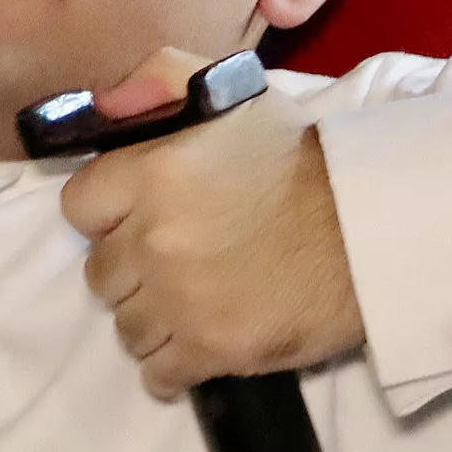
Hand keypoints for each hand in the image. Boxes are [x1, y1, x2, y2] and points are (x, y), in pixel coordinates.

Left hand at [57, 47, 362, 396]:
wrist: (372, 226)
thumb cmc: (303, 157)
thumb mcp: (233, 94)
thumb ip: (159, 79)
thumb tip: (103, 105)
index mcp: (151, 170)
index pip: (79, 208)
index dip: (108, 215)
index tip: (138, 218)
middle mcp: (154, 237)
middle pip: (100, 274)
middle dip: (132, 270)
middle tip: (174, 263)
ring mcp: (180, 299)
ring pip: (126, 327)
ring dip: (152, 320)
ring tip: (190, 306)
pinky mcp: (212, 348)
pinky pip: (157, 373)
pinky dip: (170, 368)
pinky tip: (195, 348)